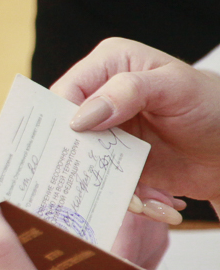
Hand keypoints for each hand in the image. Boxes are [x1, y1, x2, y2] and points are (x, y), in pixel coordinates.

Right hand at [53, 37, 219, 203]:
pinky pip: (105, 186)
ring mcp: (106, 133)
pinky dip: (130, 200)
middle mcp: (100, 99)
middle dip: (84, 162)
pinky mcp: (115, 162)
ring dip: (112, 188)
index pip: (65, 91)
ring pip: (83, 165)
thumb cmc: (213, 105)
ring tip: (146, 200)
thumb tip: (82, 116)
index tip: (79, 143)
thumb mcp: (176, 88)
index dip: (64, 119)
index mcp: (107, 66)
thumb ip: (128, 91)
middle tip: (106, 180)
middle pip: (65, 132)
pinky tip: (160, 203)